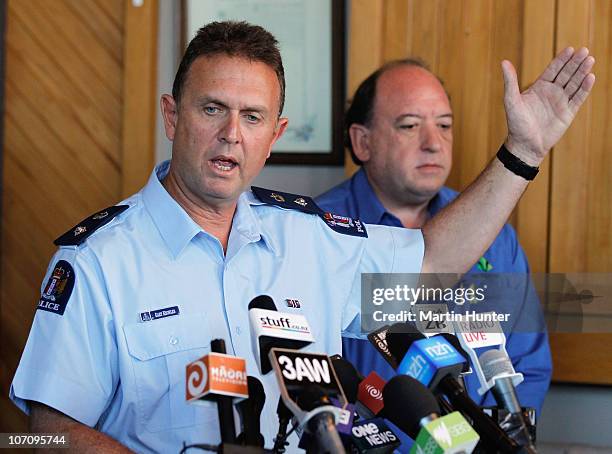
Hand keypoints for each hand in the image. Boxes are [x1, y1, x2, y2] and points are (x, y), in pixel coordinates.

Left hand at [502, 47, 594, 165]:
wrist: (525, 144)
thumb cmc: (516, 123)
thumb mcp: (511, 100)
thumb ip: (510, 81)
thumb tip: (503, 62)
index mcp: (539, 87)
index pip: (553, 69)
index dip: (562, 59)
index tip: (570, 49)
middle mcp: (552, 92)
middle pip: (566, 73)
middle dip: (575, 62)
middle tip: (584, 50)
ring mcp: (561, 102)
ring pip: (574, 83)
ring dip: (582, 72)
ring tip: (590, 60)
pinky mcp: (568, 113)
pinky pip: (578, 98)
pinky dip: (584, 88)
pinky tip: (590, 77)